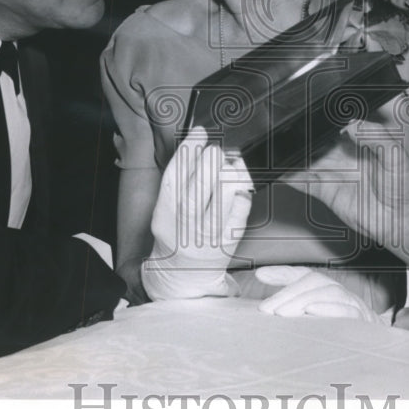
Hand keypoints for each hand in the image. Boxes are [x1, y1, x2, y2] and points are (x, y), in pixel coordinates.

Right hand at [142, 127, 253, 300]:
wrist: (183, 275)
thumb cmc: (176, 233)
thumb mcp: (166, 208)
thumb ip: (179, 180)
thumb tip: (198, 145)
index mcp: (165, 214)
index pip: (176, 174)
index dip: (189, 148)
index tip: (200, 132)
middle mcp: (186, 225)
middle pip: (201, 182)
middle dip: (212, 158)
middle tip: (215, 151)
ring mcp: (210, 234)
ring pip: (224, 192)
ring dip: (229, 170)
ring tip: (228, 165)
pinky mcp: (230, 240)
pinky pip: (241, 207)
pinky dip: (242, 191)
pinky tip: (238, 186)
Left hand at [256, 266, 388, 323]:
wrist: (374, 351)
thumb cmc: (337, 330)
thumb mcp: (312, 315)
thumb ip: (287, 295)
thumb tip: (259, 274)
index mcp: (326, 290)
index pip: (303, 275)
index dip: (282, 273)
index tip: (259, 275)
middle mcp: (340, 293)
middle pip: (315, 282)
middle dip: (289, 293)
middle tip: (267, 309)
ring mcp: (354, 305)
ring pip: (331, 292)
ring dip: (305, 299)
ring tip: (283, 312)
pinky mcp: (364, 323)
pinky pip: (348, 311)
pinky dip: (330, 309)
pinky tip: (311, 312)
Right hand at [281, 130, 408, 277]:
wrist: (404, 222)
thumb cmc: (406, 187)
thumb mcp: (396, 155)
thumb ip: (376, 136)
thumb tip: (352, 123)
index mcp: (360, 142)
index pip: (335, 126)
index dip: (321, 119)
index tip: (308, 111)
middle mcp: (343, 156)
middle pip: (316, 142)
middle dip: (301, 135)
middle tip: (285, 128)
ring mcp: (333, 174)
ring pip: (306, 160)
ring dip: (292, 154)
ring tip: (274, 146)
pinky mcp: (327, 192)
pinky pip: (304, 182)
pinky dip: (290, 176)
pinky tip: (278, 169)